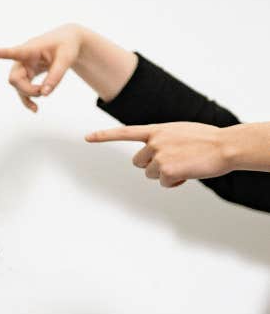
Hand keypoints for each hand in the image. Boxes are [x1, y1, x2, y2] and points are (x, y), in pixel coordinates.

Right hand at [0, 24, 85, 111]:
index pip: (15, 52)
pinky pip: (22, 90)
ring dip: (30, 94)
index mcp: (31, 49)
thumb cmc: (67, 46)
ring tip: (44, 93)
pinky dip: (27, 100)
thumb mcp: (66, 59)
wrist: (68, 41)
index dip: (2, 54)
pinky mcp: (27, 74)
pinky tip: (35, 109)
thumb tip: (44, 94)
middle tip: (43, 90)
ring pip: (17, 86)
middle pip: (15, 78)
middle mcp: (23, 58)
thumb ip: (56, 76)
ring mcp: (24, 67)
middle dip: (27, 89)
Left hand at [84, 121, 233, 186]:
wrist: (225, 145)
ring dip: (165, 174)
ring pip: (150, 174)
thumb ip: (165, 140)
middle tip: (174, 162)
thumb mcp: (182, 132)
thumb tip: (158, 159)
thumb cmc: (208, 140)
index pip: (125, 132)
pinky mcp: (166, 170)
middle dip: (152, 166)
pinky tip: (189, 172)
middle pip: (138, 162)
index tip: (87, 137)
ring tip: (185, 165)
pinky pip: (164, 183)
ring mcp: (159, 155)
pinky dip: (175, 182)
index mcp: (158, 130)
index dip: (105, 136)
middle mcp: (154, 141)